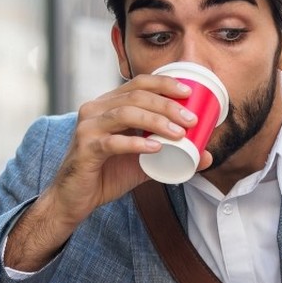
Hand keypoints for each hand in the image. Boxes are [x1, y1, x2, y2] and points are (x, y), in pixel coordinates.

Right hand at [5, 74, 210, 270]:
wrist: (74, 199)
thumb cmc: (107, 175)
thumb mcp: (143, 162)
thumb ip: (170, 154)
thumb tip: (207, 156)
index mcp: (108, 105)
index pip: (138, 83)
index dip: (164, 83)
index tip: (189, 93)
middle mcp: (95, 109)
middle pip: (136, 95)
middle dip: (167, 104)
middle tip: (191, 120)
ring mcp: (88, 127)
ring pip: (126, 113)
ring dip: (156, 121)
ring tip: (179, 134)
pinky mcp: (85, 148)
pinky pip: (113, 142)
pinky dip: (137, 143)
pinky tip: (155, 148)